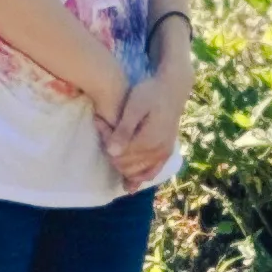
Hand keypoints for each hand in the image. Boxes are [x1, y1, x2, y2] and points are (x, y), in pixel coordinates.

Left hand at [102, 59, 192, 187]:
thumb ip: (124, 129)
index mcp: (148, 141)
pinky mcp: (166, 154)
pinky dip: (138, 178)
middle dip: (111, 152)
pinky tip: (128, 184)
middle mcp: (158, 152)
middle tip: (104, 129)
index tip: (99, 122)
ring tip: (113, 145)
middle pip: (125, 164)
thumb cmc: (150, 93)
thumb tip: (111, 152)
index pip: (118, 154)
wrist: (172, 88)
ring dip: (121, 164)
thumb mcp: (135, 106)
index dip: (106, 140)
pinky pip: (151, 173)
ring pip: (135, 172)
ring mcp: (164, 155)